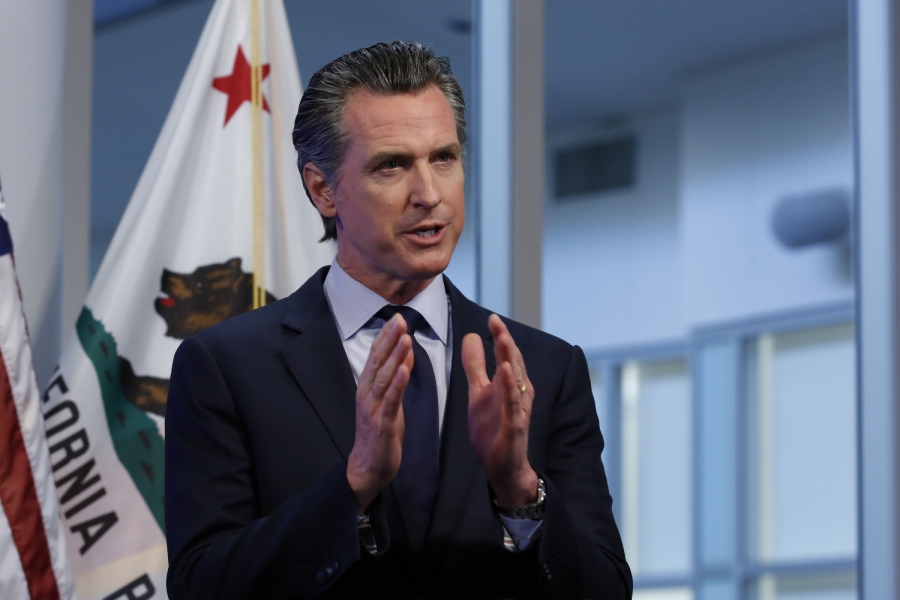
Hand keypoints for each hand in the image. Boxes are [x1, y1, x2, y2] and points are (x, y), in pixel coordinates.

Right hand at [346, 314, 413, 513]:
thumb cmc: (379, 433)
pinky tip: (405, 370)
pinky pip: (391, 400)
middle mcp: (367, 393)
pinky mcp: (382, 423)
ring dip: (394, 356)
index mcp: (368, 386)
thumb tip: (405, 352)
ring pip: (384, 377)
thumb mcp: (390, 400)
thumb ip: (396, 376)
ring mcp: (373, 408)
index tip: (396, 317)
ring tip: (405, 338)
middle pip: (378, 361)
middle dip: (389, 339)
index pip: (376, 355)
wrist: (367, 467)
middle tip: (400, 319)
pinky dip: (398, 384)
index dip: (386, 336)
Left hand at [462, 314, 538, 506]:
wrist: (502, 467)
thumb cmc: (493, 429)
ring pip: (515, 379)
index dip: (500, 336)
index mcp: (509, 383)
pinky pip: (512, 403)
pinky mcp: (515, 425)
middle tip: (495, 321)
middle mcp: (518, 392)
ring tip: (502, 338)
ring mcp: (518, 408)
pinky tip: (503, 371)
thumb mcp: (479, 392)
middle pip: (512, 361)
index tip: (491, 317)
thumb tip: (471, 336)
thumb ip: (475, 365)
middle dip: (505, 340)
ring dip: (509, 358)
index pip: (506, 354)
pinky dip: (509, 386)